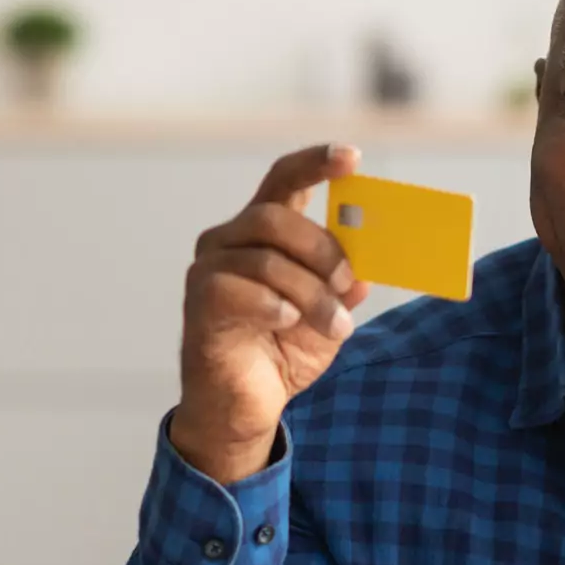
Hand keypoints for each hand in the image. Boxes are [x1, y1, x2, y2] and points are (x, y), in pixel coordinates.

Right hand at [169, 144, 368, 483]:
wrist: (247, 407)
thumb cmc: (282, 352)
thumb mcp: (330, 316)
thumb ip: (345, 287)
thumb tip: (365, 269)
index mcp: (263, 234)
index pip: (284, 181)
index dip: (316, 163)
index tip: (351, 157)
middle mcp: (230, 241)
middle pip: (277, 218)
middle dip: (324, 250)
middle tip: (349, 282)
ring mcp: (209, 270)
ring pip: (267, 260)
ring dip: (311, 294)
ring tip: (334, 326)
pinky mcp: (199, 304)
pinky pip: (238, 289)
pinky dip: (274, 306)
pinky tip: (287, 323)